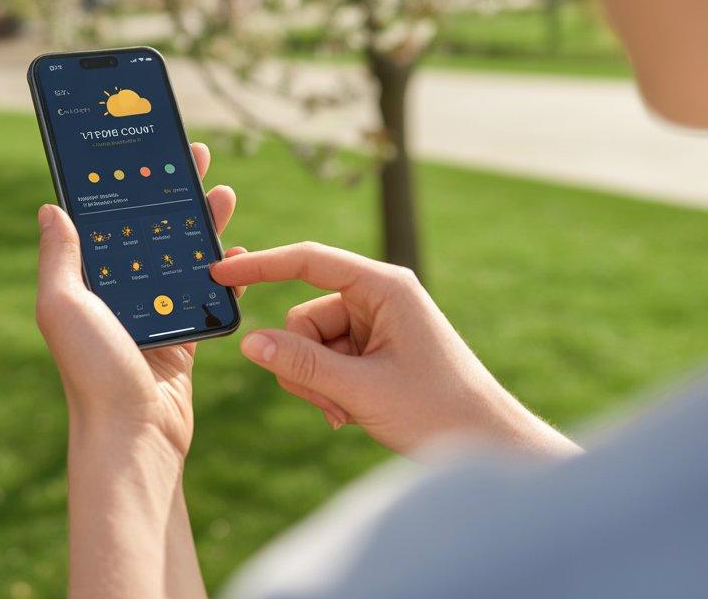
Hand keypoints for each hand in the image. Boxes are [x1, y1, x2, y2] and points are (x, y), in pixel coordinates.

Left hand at [35, 142, 243, 460]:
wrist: (133, 433)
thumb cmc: (92, 371)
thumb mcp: (63, 305)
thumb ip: (59, 256)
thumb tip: (51, 208)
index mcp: (87, 282)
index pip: (109, 219)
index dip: (128, 183)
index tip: (146, 151)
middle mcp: (118, 294)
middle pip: (150, 230)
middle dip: (173, 194)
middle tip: (195, 158)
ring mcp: (152, 314)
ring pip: (182, 258)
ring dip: (203, 226)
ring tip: (224, 193)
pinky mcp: (183, 336)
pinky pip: (206, 295)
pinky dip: (223, 274)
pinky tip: (237, 253)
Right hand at [209, 243, 579, 458]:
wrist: (487, 444)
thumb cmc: (439, 410)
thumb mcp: (360, 389)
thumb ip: (301, 364)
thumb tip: (248, 343)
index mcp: (385, 287)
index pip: (310, 262)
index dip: (262, 266)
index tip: (221, 275)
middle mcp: (380, 298)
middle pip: (304, 316)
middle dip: (304, 362)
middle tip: (328, 402)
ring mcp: (377, 325)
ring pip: (310, 344)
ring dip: (316, 382)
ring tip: (346, 411)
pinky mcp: (375, 350)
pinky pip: (327, 360)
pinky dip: (329, 389)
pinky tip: (351, 413)